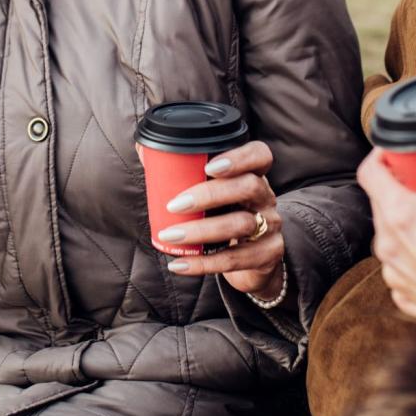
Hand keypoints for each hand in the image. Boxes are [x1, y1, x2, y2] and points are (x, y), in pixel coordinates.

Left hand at [159, 139, 285, 298]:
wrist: (253, 262)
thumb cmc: (224, 217)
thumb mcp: (214, 195)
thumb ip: (183, 172)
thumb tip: (144, 151)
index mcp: (254, 175)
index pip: (259, 155)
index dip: (239, 157)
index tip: (208, 166)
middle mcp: (266, 198)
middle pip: (249, 186)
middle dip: (209, 194)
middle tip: (174, 204)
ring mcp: (270, 227)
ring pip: (241, 224)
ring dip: (201, 230)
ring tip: (170, 235)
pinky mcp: (266, 256)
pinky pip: (235, 259)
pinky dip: (203, 263)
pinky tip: (179, 264)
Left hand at [356, 119, 415, 322]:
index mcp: (402, 216)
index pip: (369, 172)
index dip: (381, 156)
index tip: (400, 151)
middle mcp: (389, 244)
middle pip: (380, 200)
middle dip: (400, 185)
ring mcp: (394, 273)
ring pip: (388, 233)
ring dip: (405, 221)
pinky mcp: (403, 295)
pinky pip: (399, 264)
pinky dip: (413, 253)